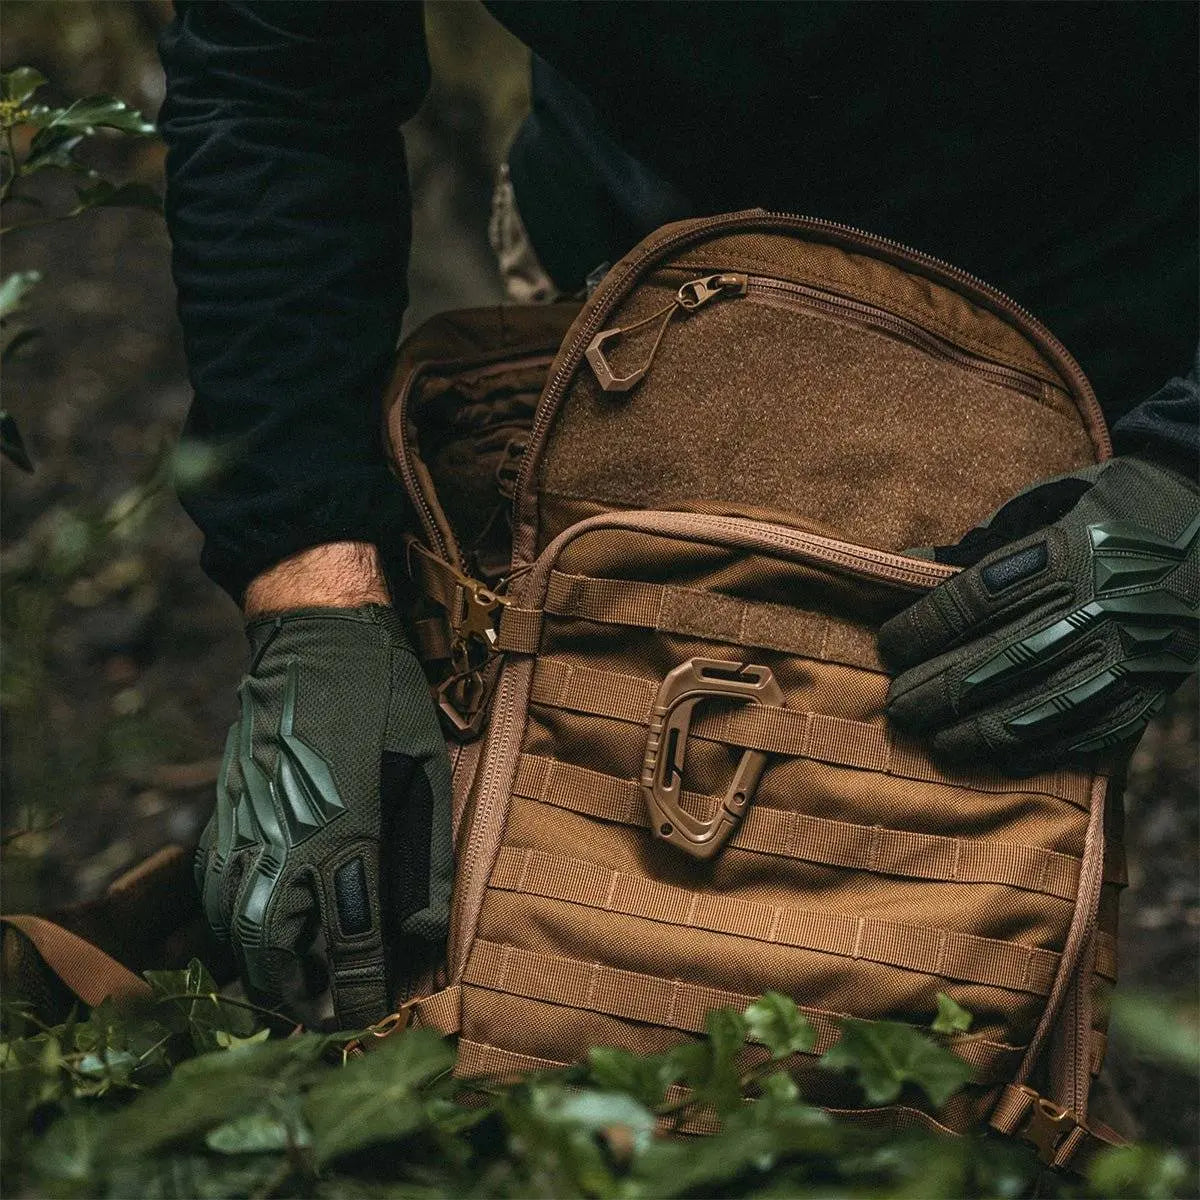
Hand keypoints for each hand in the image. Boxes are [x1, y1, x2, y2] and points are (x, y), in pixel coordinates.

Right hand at [196, 550, 450, 1027]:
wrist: (312, 635)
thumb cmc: (384, 694)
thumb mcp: (424, 768)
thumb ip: (426, 857)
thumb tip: (427, 934)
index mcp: (346, 827)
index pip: (349, 938)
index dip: (362, 986)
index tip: (376, 1007)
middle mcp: (286, 838)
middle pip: (277, 953)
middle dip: (303, 997)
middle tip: (332, 1015)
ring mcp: (245, 826)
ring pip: (235, 931)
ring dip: (263, 973)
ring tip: (295, 991)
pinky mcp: (225, 811)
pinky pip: (214, 891)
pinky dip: (230, 929)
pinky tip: (256, 937)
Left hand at [879, 457, 1198, 772]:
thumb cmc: (1109, 510)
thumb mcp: (1046, 502)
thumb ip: (979, 541)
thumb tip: (904, 563)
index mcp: (1068, 548)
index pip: (974, 599)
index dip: (923, 628)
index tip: (889, 646)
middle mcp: (1100, 603)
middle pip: (997, 660)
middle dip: (937, 689)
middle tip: (897, 706)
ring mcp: (1130, 650)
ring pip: (1038, 705)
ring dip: (977, 730)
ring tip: (934, 739)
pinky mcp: (1151, 685)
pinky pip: (1086, 729)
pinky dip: (1036, 748)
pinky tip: (995, 755)